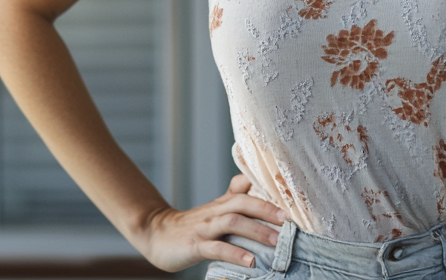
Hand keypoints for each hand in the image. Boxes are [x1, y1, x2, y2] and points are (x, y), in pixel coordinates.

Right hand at [135, 174, 286, 271]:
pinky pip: (216, 248)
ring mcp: (204, 227)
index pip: (246, 187)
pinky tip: (250, 262)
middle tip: (289, 220)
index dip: (266, 188)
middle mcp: (215, 211)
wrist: (156, 234)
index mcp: (223, 203)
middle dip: (267, 209)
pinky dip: (234, 253)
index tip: (290, 195)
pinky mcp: (194, 245)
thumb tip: (256, 184)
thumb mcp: (215, 210)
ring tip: (276, 242)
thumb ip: (236, 198)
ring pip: (232, 221)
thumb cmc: (192, 225)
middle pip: (242, 202)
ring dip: (256, 230)